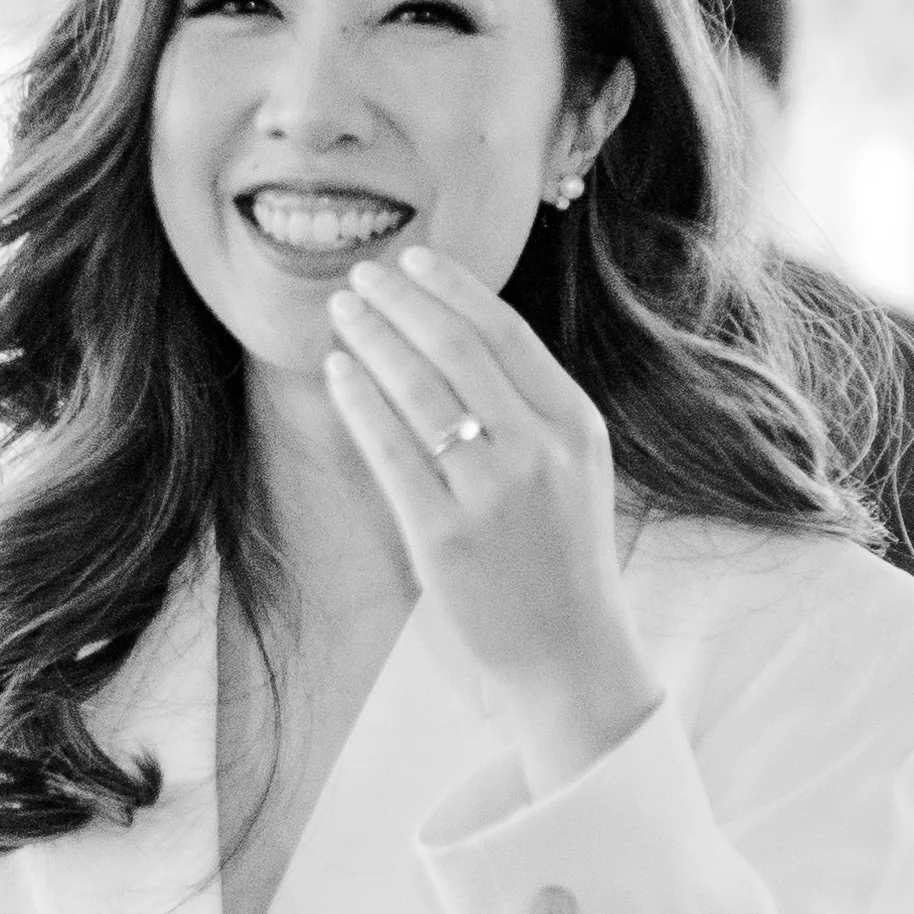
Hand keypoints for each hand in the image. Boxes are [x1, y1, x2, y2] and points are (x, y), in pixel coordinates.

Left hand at [323, 243, 662, 798]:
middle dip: (402, 302)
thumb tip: (459, 335)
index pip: (506, 333)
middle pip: (456, 349)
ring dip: (374, 338)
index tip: (413, 261)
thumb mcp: (573, 470)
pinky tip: (339, 372)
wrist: (571, 652)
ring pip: (419, 390)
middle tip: (363, 275)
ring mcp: (489, 492)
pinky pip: (390, 448)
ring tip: (343, 312)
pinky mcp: (443, 534)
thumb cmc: (562, 558)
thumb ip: (530, 409)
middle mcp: (536, 450)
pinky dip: (360, 400)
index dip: (452, 289)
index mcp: (574, 426)